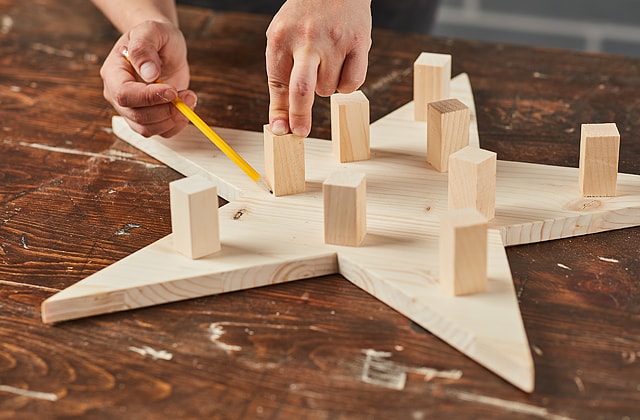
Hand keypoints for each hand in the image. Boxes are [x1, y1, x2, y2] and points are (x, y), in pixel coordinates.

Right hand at [99, 20, 195, 137]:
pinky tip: (185, 107)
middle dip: (166, 110)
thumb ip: (145, 48)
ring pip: (148, 129)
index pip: (124, 94)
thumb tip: (149, 74)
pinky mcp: (149, 118)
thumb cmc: (155, 36)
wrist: (162, 46)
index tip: (172, 90)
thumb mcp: (151, 31)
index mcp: (113, 73)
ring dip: (174, 118)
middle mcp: (117, 95)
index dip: (148, 97)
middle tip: (188, 95)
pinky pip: (161, 132)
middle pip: (137, 116)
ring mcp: (132, 109)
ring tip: (189, 97)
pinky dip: (177, 124)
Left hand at [266, 0, 371, 136]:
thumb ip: (280, 77)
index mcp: (281, 39)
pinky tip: (342, 67)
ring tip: (325, 64)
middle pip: (301, 90)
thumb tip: (281, 122)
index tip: (281, 131)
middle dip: (299, 116)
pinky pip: (352, 83)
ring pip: (329, 90)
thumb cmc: (305, 18)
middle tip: (300, 132)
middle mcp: (306, 41)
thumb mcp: (282, 39)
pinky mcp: (359, 43)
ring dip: (326, 88)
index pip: (278, 84)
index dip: (280, 112)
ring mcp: (334, 42)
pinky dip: (346, 84)